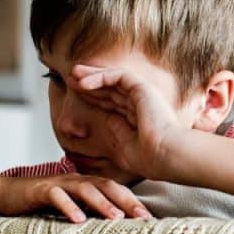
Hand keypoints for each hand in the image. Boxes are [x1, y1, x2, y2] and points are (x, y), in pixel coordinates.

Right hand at [0, 173, 151, 222]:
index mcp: (87, 183)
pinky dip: (69, 207)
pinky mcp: (41, 190)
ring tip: (116, 218)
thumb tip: (116, 223)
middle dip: (126, 201)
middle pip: (106, 186)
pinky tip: (78, 220)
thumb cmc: (42, 202)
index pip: (116, 190)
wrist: (6, 193)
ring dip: (102, 203)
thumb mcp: (71, 206)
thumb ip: (90, 209)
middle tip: (143, 217)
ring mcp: (59, 183)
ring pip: (85, 189)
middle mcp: (77, 180)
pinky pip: (57, 197)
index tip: (149, 217)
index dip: (133, 201)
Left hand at [70, 64, 182, 178]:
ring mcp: (142, 94)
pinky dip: (100, 77)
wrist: (163, 155)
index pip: (112, 101)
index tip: (77, 94)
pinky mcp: (142, 88)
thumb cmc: (148, 158)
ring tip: (73, 74)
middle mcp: (140, 103)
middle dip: (90, 82)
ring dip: (92, 75)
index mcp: (137, 116)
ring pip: (113, 78)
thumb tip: (109, 119)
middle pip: (111, 88)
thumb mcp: (124, 145)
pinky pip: (118, 76)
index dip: (94, 96)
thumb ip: (117, 131)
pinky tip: (83, 83)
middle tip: (70, 79)